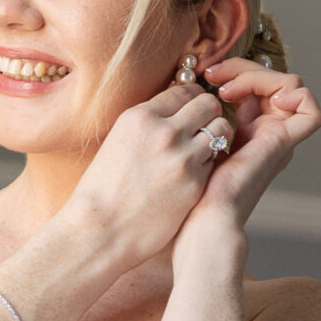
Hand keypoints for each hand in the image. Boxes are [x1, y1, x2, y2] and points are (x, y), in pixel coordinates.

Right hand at [66, 74, 246, 267]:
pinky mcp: (195, 183)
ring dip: (215, 136)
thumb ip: (148, 123)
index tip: (191, 109)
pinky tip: (194, 171)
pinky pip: (216, 160)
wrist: (99, 230)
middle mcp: (164, 132)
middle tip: (203, 125)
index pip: (184, 90)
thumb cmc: (103, 189)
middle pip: (208, 104)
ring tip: (203, 147)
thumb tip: (175, 109)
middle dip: (209, 112)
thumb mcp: (118, 141)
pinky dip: (210, 162)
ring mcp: (183, 158)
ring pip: (221, 130)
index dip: (192, 98)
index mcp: (140, 117)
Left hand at [174, 56, 320, 249]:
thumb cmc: (194, 188)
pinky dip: (297, 94)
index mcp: (251, 129)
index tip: (205, 76)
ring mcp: (280, 137)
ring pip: (289, 85)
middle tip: (212, 75)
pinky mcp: (284, 143)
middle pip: (272, 79)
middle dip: (241, 68)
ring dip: (258, 76)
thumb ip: (203, 115)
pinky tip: (269, 97)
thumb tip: (192, 86)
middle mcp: (270, 131)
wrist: (204, 218)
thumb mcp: (196, 138)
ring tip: (226, 90)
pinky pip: (311, 111)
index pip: (256, 83)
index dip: (235, 70)